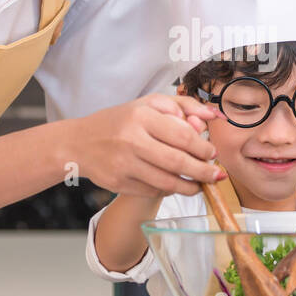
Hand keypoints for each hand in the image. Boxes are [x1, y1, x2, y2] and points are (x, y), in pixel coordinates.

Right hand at [72, 94, 225, 198]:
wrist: (79, 143)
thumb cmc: (120, 121)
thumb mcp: (147, 104)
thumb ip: (182, 105)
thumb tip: (212, 116)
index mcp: (141, 117)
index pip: (182, 136)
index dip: (203, 148)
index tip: (213, 153)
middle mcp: (131, 141)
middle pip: (178, 162)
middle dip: (203, 171)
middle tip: (216, 175)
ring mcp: (124, 164)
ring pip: (167, 182)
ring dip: (190, 187)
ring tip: (200, 184)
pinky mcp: (119, 183)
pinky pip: (153, 191)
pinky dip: (168, 190)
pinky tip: (175, 184)